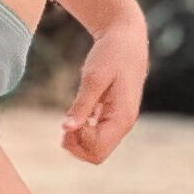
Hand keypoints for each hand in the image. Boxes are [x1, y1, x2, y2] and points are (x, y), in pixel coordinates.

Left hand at [60, 16, 147, 165]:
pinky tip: (78, 113)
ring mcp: (120, 121)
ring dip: (78, 139)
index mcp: (122, 117)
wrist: (126, 37)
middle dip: (76, 144)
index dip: (77, 140)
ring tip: (71, 115)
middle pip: (97, 155)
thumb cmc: (111, 54)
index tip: (70, 118)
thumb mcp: (94, 77)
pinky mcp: (113, 116)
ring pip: (96, 149)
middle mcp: (124, 124)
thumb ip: (82, 105)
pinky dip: (83, 132)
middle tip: (67, 121)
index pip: (97, 150)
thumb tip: (67, 128)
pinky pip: (97, 136)